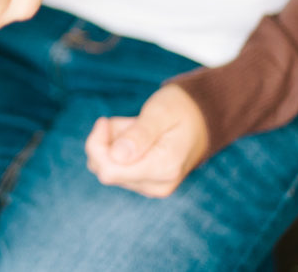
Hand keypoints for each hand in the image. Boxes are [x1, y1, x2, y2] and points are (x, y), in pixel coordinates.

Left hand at [84, 85, 208, 197]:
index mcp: (164, 168)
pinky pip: (114, 169)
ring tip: (135, 129)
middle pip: (104, 170)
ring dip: (111, 144)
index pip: (109, 170)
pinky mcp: (144, 185)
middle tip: (128, 123)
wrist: (200, 121)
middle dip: (106, 141)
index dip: (97, 144)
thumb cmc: (179, 110)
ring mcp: (150, 188)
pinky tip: (134, 138)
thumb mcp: (160, 113)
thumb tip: (116, 156)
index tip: (105, 121)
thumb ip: (139, 135)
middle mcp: (157, 185)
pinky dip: (116, 149)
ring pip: (106, 168)